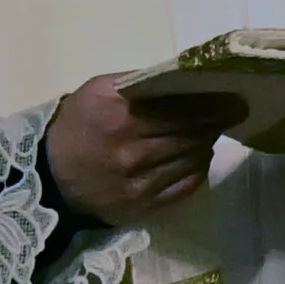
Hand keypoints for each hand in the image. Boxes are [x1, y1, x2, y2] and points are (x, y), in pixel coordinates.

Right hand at [45, 71, 243, 226]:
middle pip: (194, 135)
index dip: (215, 105)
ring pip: (194, 159)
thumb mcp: (99, 91)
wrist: (48, 177)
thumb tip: (187, 76)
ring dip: (206, 144)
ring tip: (209, 133)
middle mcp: (131, 152)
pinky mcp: (143, 206)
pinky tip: (195, 156)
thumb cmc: (77, 125)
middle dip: (216, 123)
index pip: (184, 110)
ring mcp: (139, 183)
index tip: (236, 99)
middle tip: (232, 113)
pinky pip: (188, 185)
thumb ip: (141, 82)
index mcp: (120, 118)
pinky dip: (197, 168)